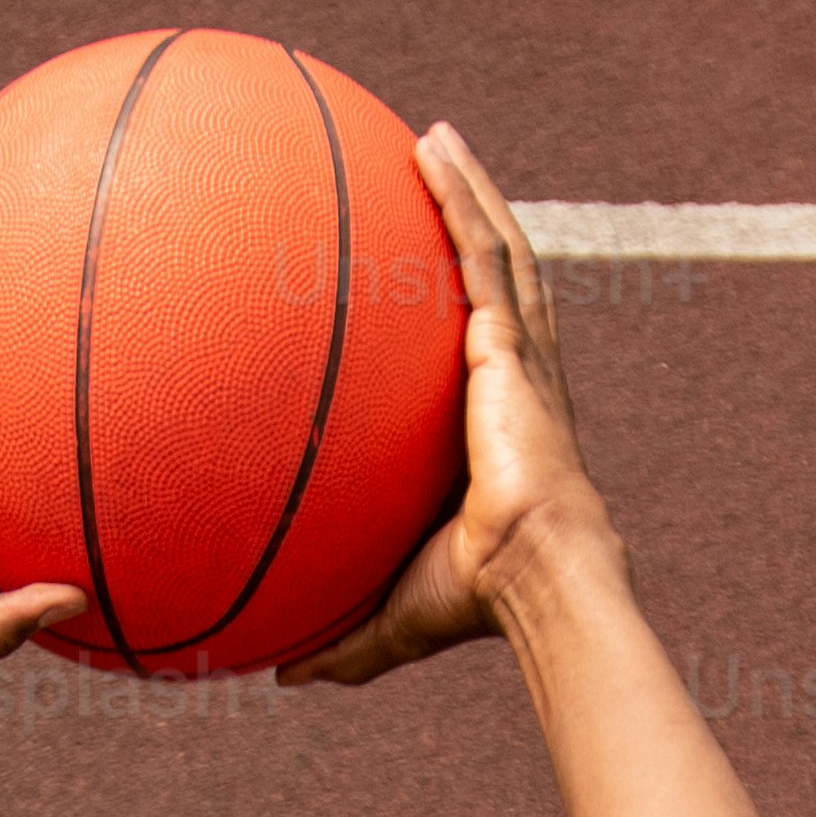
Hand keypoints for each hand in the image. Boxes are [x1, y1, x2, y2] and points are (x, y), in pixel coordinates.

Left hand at [286, 124, 616, 688]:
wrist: (532, 574)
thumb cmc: (477, 597)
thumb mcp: (392, 615)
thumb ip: (341, 637)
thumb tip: (283, 678)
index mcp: (496, 424)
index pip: (478, 352)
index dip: (462, 311)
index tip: (426, 279)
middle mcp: (515, 376)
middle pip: (494, 279)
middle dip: (467, 223)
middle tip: (430, 176)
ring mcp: (519, 352)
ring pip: (497, 246)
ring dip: (468, 188)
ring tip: (434, 138)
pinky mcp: (511, 340)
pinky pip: (482, 248)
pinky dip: (460, 195)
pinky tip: (431, 149)